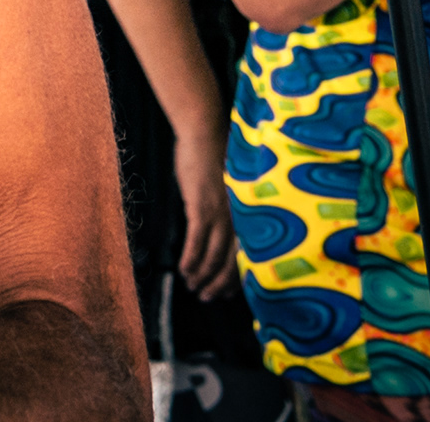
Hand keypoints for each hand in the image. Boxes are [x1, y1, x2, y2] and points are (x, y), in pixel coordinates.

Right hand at [172, 116, 236, 299]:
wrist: (204, 132)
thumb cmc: (215, 155)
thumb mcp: (228, 186)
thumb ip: (228, 208)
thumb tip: (218, 227)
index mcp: (246, 214)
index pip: (245, 256)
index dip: (237, 278)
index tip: (228, 293)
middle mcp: (237, 218)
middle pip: (231, 263)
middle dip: (219, 285)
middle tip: (208, 298)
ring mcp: (220, 213)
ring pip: (213, 257)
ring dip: (202, 276)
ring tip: (192, 287)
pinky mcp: (201, 207)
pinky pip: (196, 242)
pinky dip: (191, 260)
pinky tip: (183, 270)